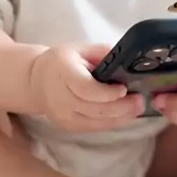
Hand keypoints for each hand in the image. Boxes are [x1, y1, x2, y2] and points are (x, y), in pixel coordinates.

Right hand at [29, 44, 144, 131]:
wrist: (36, 80)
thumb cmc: (62, 61)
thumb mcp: (81, 49)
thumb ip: (103, 53)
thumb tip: (127, 59)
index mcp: (63, 72)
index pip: (86, 88)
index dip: (107, 93)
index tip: (124, 89)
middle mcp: (60, 97)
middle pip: (94, 108)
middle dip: (121, 107)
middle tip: (140, 100)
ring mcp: (62, 115)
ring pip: (95, 122)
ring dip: (120, 117)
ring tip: (137, 108)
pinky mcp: (66, 126)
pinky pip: (92, 128)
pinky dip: (110, 123)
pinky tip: (124, 115)